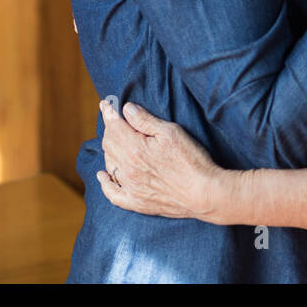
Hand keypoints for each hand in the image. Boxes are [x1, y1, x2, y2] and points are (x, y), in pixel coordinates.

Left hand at [97, 100, 232, 222]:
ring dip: (109, 150)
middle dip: (110, 129)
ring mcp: (130, 187)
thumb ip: (145, 120)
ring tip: (115, 140)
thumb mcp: (171, 132)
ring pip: (109, 164)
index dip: (108, 113)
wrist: (204, 193)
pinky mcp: (136, 202)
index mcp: (135, 148)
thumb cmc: (191, 160)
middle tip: (115, 120)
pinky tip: (102, 175)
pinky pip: (112, 193)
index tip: (105, 104)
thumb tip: (126, 109)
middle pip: (108, 144)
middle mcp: (127, 169)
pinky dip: (105, 183)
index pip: (114, 126)